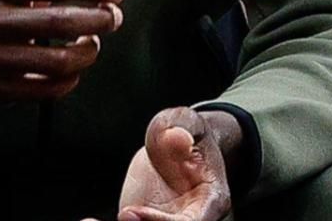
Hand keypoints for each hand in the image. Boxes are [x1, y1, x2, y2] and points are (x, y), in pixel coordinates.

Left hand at [104, 107, 239, 220]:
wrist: (180, 144)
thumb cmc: (187, 131)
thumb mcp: (187, 121)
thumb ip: (183, 127)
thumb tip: (177, 137)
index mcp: (211, 200)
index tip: (130, 212)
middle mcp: (192, 218)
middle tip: (119, 215)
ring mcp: (166, 220)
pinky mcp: (144, 219)